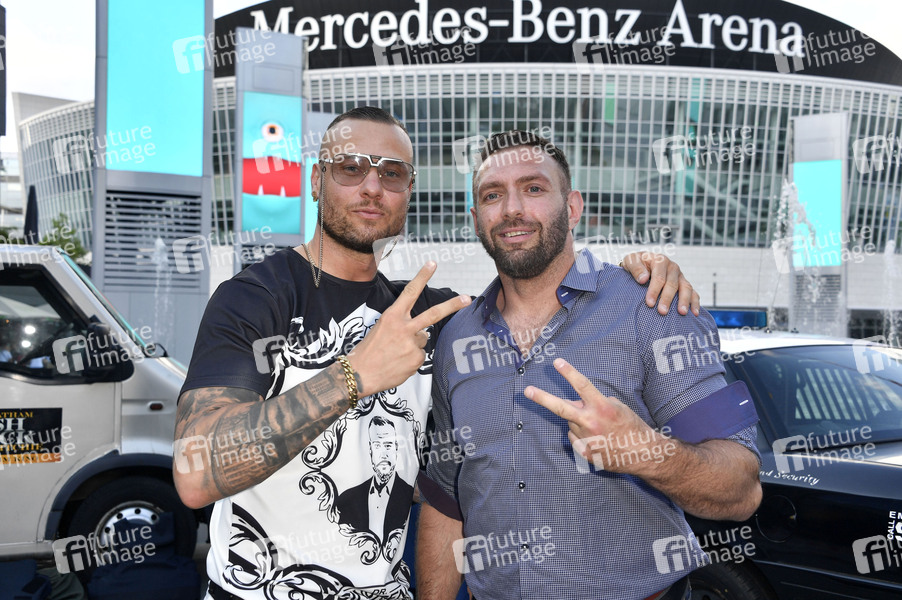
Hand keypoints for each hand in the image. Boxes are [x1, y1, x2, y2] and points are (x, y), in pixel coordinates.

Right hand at [348, 262, 469, 395]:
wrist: (360, 374)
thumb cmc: (369, 351)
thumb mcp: (381, 329)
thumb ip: (402, 325)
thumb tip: (423, 333)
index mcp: (392, 316)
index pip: (410, 292)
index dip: (422, 277)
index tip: (432, 264)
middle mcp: (404, 328)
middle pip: (434, 313)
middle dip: (452, 306)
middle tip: (467, 298)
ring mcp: (412, 344)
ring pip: (422, 339)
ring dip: (412, 345)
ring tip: (395, 353)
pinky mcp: (416, 359)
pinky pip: (419, 356)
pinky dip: (411, 359)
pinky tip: (398, 363)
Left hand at [524, 358, 674, 475]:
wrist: (644, 454)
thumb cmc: (632, 427)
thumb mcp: (618, 407)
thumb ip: (596, 403)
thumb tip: (578, 403)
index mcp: (602, 408)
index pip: (582, 385)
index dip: (568, 372)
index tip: (556, 362)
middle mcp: (591, 423)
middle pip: (561, 408)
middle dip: (542, 398)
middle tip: (527, 391)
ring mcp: (586, 439)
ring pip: (571, 423)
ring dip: (578, 422)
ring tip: (599, 428)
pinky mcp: (585, 453)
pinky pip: (575, 438)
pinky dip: (582, 436)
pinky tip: (598, 439)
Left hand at [621, 252, 699, 315]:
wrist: (641, 264)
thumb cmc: (635, 264)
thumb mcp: (630, 261)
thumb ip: (635, 267)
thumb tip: (643, 278)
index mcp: (660, 260)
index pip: (659, 277)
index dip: (654, 290)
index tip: (649, 303)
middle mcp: (672, 267)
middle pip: (672, 284)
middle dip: (667, 298)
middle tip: (662, 312)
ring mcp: (680, 276)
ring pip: (686, 287)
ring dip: (684, 300)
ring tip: (682, 313)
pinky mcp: (684, 284)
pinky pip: (693, 292)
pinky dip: (695, 302)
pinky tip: (694, 313)